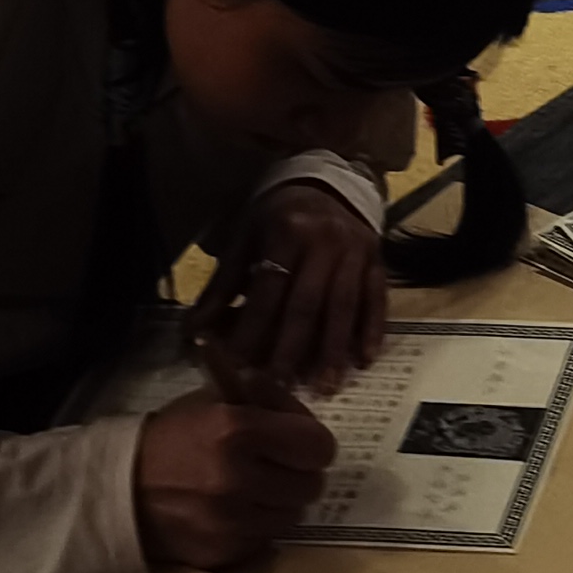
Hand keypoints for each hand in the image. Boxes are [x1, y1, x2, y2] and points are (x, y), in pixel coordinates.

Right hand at [132, 394, 336, 572]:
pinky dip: (259, 525)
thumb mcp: (219, 398)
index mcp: (238, 430)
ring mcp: (230, 522)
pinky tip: (236, 510)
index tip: (300, 443)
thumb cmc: (176, 435)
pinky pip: (266, 539)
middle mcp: (236, 479)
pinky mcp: (222, 552)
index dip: (313, 443)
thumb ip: (270, 399)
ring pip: (294, 516)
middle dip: (300, 474)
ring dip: (281, 502)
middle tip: (279, 467)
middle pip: (312, 485)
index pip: (318, 446)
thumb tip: (310, 419)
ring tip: (256, 488)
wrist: (122, 489)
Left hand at [193, 179, 389, 400]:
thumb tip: (195, 330)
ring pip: (345, 306)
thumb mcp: (247, 238)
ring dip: (334, 349)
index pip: (268, 289)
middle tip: (279, 388)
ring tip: (325, 387)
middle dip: (292, 349)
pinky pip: (377, 298)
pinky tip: (365, 360)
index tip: (238, 366)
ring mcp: (356, 251)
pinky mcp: (377, 260)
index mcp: (287, 231)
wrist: (327, 183)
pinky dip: (373, 329)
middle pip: (307, 304)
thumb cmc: (278, 216)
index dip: (252, 328)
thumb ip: (225, 284)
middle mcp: (325, 241)